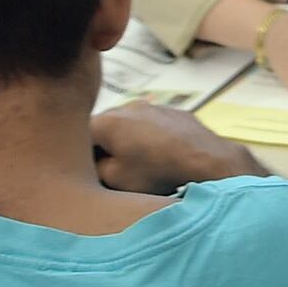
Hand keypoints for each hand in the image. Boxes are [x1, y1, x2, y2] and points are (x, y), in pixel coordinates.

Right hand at [92, 103, 261, 192]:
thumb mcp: (114, 180)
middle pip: (103, 129)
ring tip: (141, 166)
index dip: (81, 157)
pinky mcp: (173, 112)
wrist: (209, 161)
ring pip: (129, 126)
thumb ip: (92, 170)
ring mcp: (153, 106)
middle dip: (105, 149)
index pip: (78, 137)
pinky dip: (151, 139)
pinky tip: (161, 157)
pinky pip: (153, 125)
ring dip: (128, 143)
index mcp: (106, 121)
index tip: (89, 173)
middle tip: (114, 173)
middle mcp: (127, 106)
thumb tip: (88, 165)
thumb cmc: (161, 173)